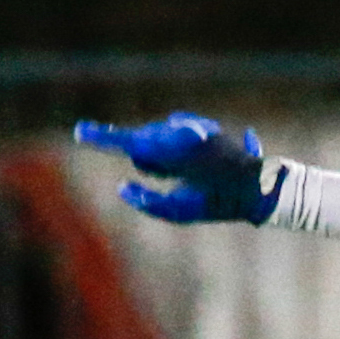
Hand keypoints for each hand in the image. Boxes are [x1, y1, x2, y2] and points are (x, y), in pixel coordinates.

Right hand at [74, 113, 278, 223]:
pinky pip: (173, 133)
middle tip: (175, 179)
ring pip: (157, 139)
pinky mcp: (199, 126)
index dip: (102, 139)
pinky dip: (178, 149)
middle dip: (148, 161)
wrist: (259, 187)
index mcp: (173, 152)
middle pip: (142, 144)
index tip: (80, 132)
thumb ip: (148, 202)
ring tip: (192, 174)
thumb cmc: (219, 203)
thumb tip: (123, 188)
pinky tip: (198, 162)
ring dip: (165, 156)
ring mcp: (190, 126)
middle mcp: (180, 132)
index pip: (129, 143)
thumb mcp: (182, 212)